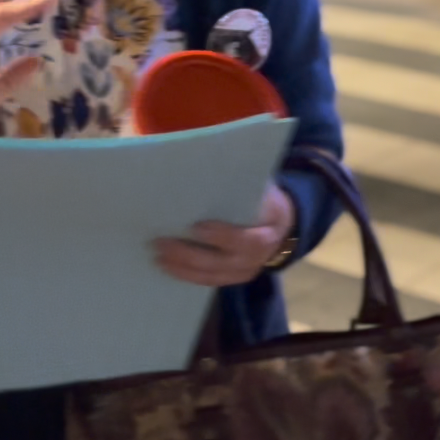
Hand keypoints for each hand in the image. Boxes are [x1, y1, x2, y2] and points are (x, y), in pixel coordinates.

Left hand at [154, 184, 295, 286]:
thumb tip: (200, 158)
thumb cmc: (262, 198)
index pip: (244, 239)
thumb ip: (237, 179)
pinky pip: (209, 281)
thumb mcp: (259, 186)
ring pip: (211, 275)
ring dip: (182, 268)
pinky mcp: (233, 278)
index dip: (221, 235)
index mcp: (265, 231)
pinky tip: (167, 267)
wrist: (283, 224)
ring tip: (157, 257)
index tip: (196, 226)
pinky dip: (187, 275)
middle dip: (188, 254)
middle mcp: (257, 257)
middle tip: (160, 243)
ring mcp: (245, 271)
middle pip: (220, 261)